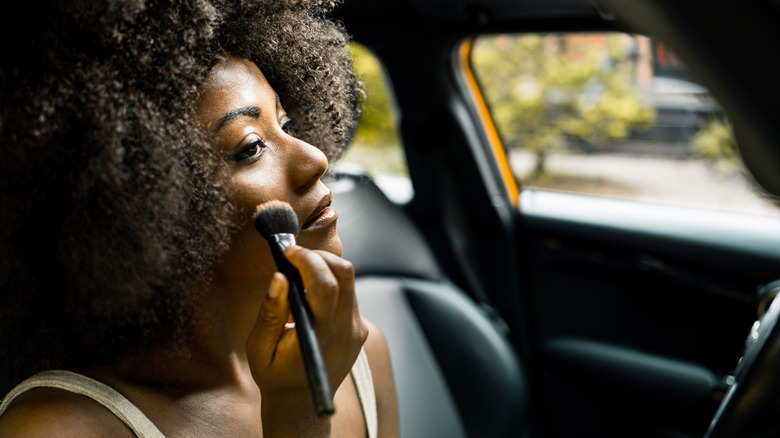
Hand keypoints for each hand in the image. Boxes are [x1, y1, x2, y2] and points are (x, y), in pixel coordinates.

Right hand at [246, 246, 367, 435]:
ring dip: (326, 268)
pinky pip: (350, 295)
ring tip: (299, 273)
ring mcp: (357, 330)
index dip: (308, 261)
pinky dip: (332, 283)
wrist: (302, 405)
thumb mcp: (260, 348)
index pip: (325, 286)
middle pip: (345, 274)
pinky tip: (310, 294)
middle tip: (294, 256)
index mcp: (320, 337)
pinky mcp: (360, 329)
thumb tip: (278, 277)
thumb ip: (270, 312)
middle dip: (319, 257)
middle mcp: (345, 332)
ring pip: (350, 281)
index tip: (288, 251)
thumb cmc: (275, 376)